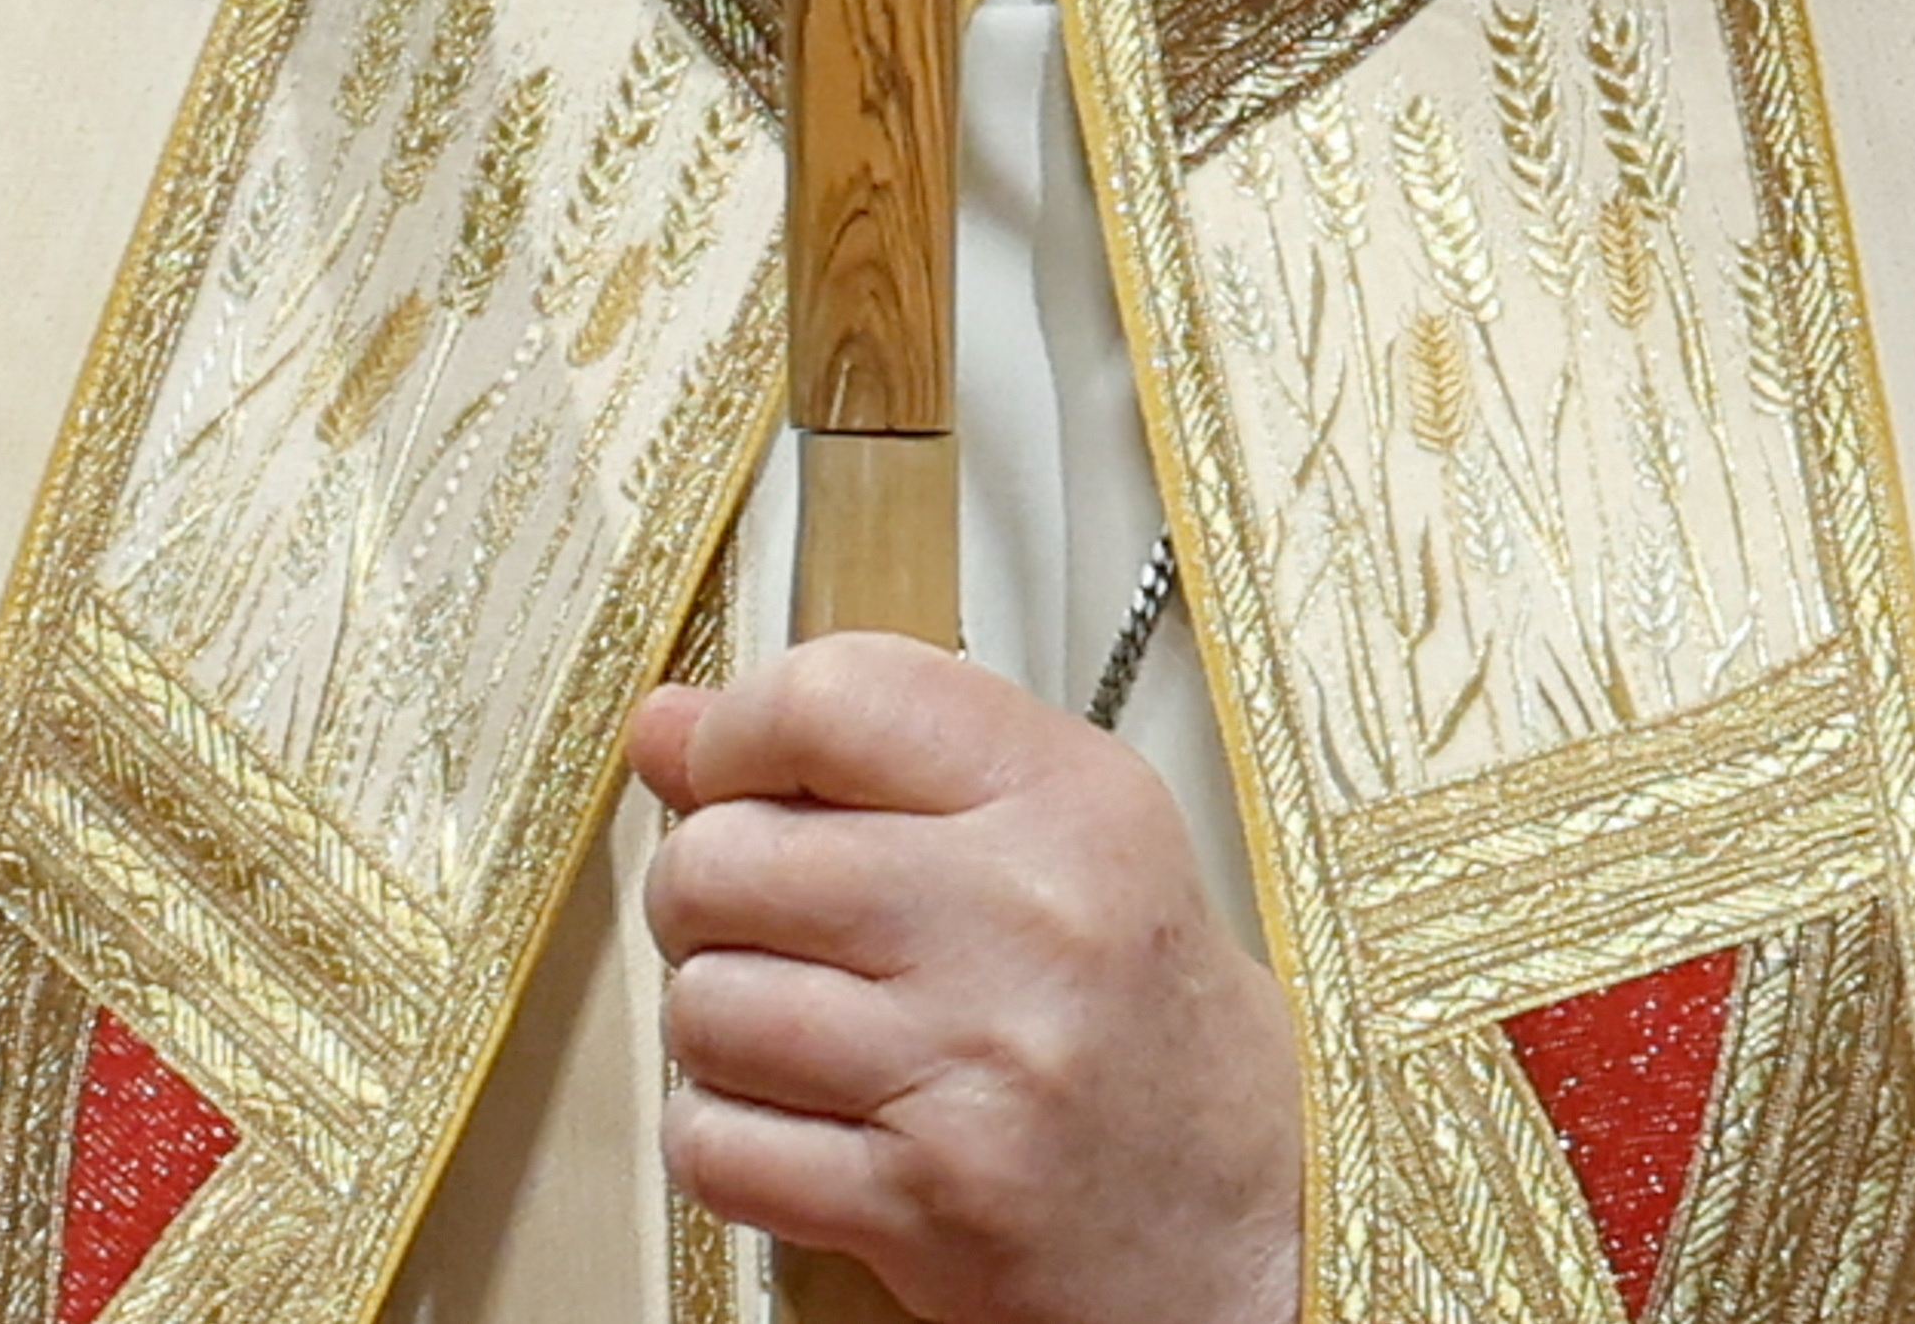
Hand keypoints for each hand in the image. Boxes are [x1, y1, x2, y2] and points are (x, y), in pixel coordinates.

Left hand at [629, 635, 1303, 1323]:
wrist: (1249, 1216)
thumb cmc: (1136, 1016)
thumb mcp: (1048, 838)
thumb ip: (859, 762)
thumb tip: (664, 726)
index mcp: (1065, 799)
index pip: (829, 698)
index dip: (737, 735)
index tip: (735, 779)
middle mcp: (1024, 917)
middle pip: (726, 858)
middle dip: (707, 898)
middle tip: (765, 927)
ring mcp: (972, 1063)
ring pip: (704, 1005)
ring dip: (720, 1029)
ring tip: (797, 1034)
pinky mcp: (925, 1199)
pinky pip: (716, 1145)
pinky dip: (727, 1141)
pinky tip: (804, 1123)